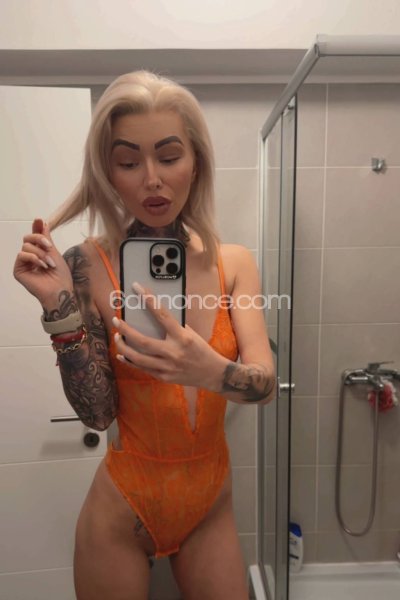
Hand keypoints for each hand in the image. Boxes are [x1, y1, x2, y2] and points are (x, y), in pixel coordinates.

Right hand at [13, 218, 73, 306]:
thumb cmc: (61, 276)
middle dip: (39, 239)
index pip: (35, 237)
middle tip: (49, 246)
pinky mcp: (18, 271)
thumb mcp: (54, 252)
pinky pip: (21, 255)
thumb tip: (42, 222)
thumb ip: (46, 238)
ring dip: (40, 253)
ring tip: (49, 264)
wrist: (60, 290)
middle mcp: (30, 257)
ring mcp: (24, 264)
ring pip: (26, 246)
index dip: (36, 228)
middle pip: (28, 239)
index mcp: (39, 252)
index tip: (39, 219)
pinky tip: (42, 266)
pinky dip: (33, 258)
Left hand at [112, 283, 228, 390]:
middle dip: (125, 330)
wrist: (212, 373)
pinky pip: (141, 368)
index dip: (148, 300)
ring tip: (116, 336)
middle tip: (116, 320)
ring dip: (123, 346)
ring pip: (138, 357)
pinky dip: (129, 360)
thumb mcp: (191, 334)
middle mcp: (173, 353)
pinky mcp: (163, 377)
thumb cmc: (200, 349)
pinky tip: (122, 353)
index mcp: (182, 337)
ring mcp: (167, 367)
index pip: (162, 315)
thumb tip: (152, 315)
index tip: (137, 288)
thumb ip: (173, 326)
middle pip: (142, 341)